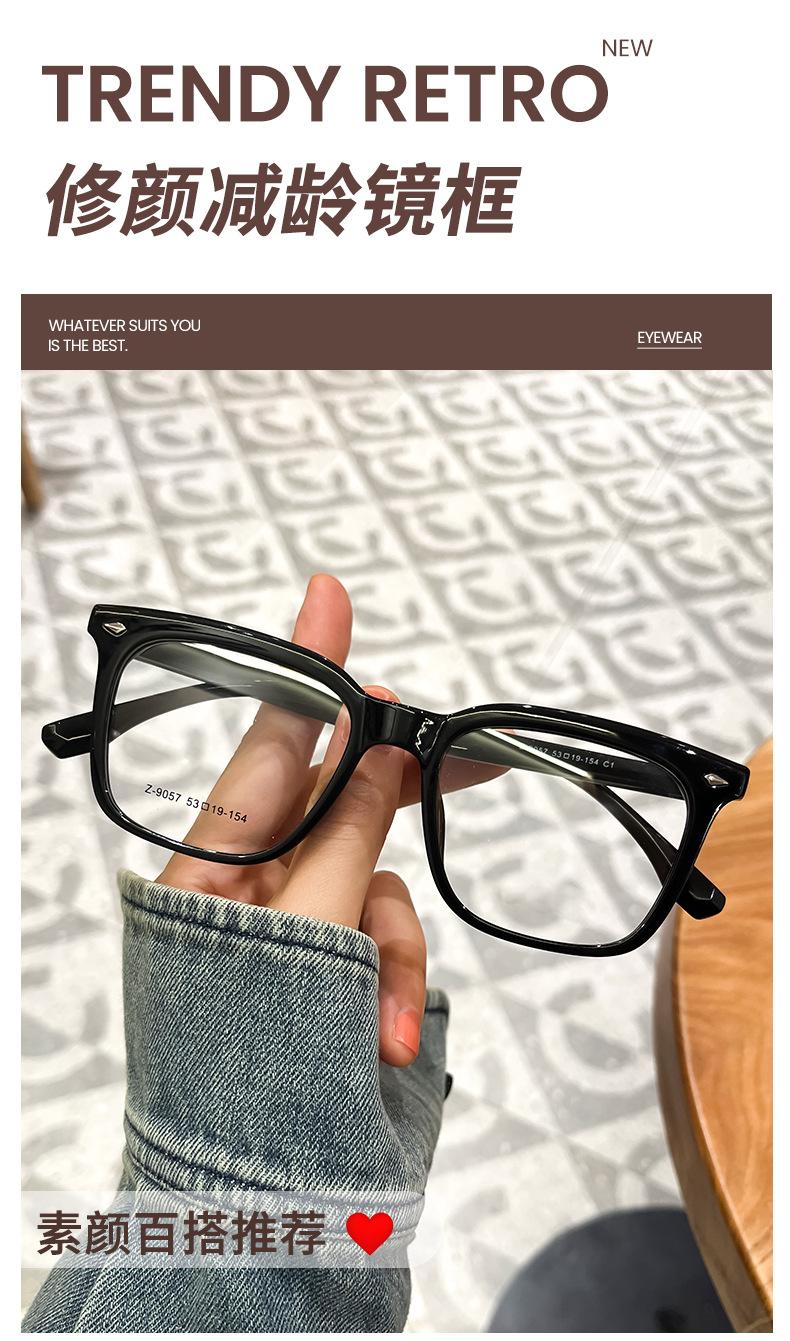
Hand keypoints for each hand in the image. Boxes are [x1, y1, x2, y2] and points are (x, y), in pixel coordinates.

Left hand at [157, 574, 425, 1067]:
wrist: (246, 1209)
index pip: (270, 742)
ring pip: (376, 886)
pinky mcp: (328, 970)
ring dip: (392, 951)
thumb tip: (374, 753)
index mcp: (215, 862)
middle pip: (339, 805)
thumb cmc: (243, 1070)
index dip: (309, 668)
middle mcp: (250, 883)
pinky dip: (391, 985)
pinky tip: (382, 1039)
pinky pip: (379, 945)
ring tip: (379, 1024)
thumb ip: (348, 837)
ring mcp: (292, 929)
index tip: (328, 598)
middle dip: (398, 810)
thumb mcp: (305, 936)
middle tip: (472, 762)